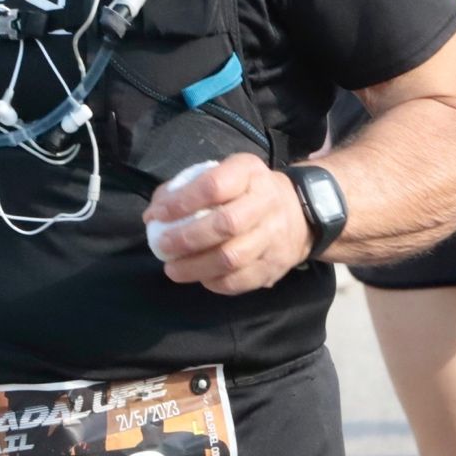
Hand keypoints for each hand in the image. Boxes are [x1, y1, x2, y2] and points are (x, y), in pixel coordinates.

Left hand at [142, 153, 312, 294]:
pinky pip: (241, 281)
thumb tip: (154, 213)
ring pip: (232, 258)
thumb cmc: (248, 191)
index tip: (156, 215)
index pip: (214, 186)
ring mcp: (274, 237)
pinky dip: (215, 282)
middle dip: (186, 238)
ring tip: (172, 269)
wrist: (301, 213)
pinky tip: (200, 277)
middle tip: (161, 246)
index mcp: (249, 173)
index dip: (180, 202)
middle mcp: (266, 203)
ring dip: (196, 267)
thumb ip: (189, 187)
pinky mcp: (275, 266)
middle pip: (226, 225)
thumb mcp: (226, 173)